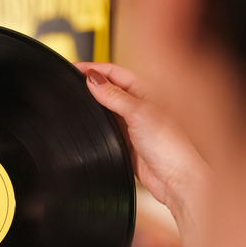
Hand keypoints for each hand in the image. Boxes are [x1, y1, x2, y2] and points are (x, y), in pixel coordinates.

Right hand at [74, 62, 209, 216]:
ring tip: (76, 100)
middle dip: (90, 84)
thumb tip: (93, 80)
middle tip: (71, 82)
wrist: (174, 178)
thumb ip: (114, 96)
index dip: (94, 69)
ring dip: (92, 104)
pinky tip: (89, 124)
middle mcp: (139, 105)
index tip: (75, 68)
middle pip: (109, 88)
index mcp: (146, 91)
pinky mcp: (125, 141)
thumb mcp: (138, 113)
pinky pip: (106, 128)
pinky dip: (96, 124)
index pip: (114, 73)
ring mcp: (131, 124)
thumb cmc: (169, 145)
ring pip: (106, 108)